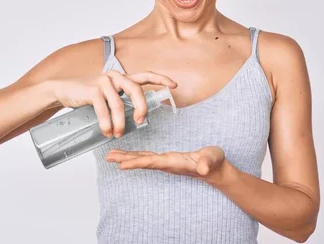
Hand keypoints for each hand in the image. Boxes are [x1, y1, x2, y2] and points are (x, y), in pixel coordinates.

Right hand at [50, 70, 176, 137]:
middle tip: (141, 122)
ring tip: (117, 134)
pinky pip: (104, 109)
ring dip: (120, 123)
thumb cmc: (87, 95)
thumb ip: (119, 99)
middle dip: (142, 108)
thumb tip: (134, 117)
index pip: (145, 75)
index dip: (160, 79)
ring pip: (119, 105)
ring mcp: (103, 82)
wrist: (62, 90)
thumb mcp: (106, 94)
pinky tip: (106, 132)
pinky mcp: (92, 90)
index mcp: (121, 77)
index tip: (174, 85)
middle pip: (136, 90)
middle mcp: (115, 76)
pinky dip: (106, 123)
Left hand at [105, 145, 225, 180]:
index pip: (152, 162)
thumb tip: (204, 169)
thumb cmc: (214, 162)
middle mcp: (166, 164)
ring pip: (142, 160)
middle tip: (108, 157)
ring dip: (126, 158)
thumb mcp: (213, 159)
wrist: (216, 169)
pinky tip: (127, 155)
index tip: (121, 165)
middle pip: (142, 162)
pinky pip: (147, 157)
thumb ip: (208, 164)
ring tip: (111, 155)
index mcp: (174, 162)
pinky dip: (135, 155)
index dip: (137, 163)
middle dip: (125, 160)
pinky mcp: (166, 159)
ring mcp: (165, 162)